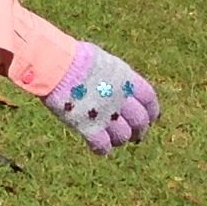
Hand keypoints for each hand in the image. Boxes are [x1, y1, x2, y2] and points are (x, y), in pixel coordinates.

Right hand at [43, 41, 158, 152]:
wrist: (54, 64)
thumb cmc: (72, 57)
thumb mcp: (101, 60)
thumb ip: (113, 77)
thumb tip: (113, 84)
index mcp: (126, 79)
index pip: (149, 99)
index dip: (152, 111)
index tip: (151, 119)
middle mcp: (121, 98)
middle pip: (140, 121)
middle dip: (139, 131)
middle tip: (134, 136)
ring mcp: (106, 114)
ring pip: (123, 136)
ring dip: (119, 139)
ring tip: (112, 140)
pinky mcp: (89, 127)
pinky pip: (102, 145)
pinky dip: (101, 148)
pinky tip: (96, 147)